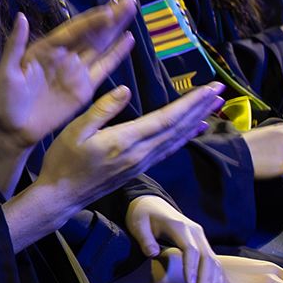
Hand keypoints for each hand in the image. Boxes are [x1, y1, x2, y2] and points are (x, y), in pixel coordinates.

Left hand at [0, 2, 136, 148]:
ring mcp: (75, 71)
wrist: (12, 129)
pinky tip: (128, 39)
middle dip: (110, 16)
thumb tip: (20, 16)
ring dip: (116, 29)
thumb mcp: (6, 72)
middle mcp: (63, 56)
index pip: (72, 30)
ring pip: (100, 45)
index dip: (91, 21)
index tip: (109, 11)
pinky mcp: (84, 88)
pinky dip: (116, 53)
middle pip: (91, 33)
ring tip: (131, 10)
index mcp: (45, 49)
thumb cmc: (4, 99)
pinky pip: (103, 67)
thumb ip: (14, 45)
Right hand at [33, 81, 224, 211]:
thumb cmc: (63, 160)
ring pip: (177, 138)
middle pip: (178, 127)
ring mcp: (142, 162)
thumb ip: (102, 109)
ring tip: (214, 104)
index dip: (190, 102)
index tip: (209, 88)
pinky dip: (186, 136)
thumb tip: (126, 90)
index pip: (166, 118)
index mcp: (125, 140)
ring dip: (197, 119)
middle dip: (201, 106)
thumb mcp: (75, 130)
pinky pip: (169, 149)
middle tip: (220, 88)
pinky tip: (195, 129)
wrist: (62, 195)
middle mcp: (140, 153)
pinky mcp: (140, 168)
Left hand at [123, 194, 224, 282]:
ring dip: (214, 282)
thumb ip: (144, 239)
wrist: (151, 203)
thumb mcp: (137, 224)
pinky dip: (217, 276)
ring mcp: (200, 236)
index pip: (191, 250)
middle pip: (206, 258)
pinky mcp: (202, 242)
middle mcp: (195, 231)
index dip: (192, 269)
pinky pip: (213, 260)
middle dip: (207, 281)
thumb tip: (152, 254)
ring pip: (213, 260)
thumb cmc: (142, 215)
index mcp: (180, 227)